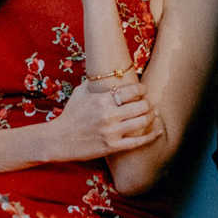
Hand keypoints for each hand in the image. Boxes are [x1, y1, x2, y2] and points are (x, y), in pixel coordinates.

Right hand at [47, 75, 161, 160]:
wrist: (59, 139)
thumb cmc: (70, 114)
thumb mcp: (80, 92)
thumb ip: (95, 82)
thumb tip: (107, 71)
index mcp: (102, 99)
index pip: (132, 90)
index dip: (142, 89)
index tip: (142, 90)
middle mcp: (109, 115)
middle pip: (141, 106)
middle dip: (148, 103)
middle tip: (148, 102)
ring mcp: (111, 132)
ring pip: (142, 122)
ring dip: (151, 116)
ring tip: (151, 113)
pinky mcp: (112, 146)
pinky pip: (138, 142)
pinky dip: (151, 136)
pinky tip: (158, 131)